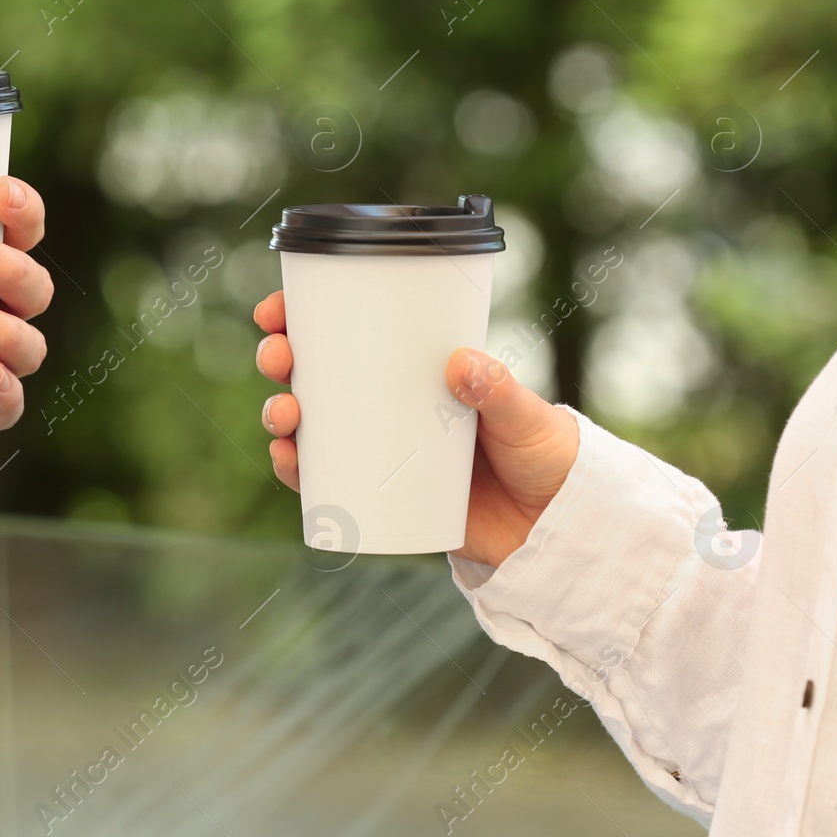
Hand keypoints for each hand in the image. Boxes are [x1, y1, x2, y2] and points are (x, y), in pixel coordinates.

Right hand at [252, 290, 579, 567]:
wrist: (559, 527)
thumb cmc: (545, 455)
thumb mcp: (526, 416)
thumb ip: (500, 391)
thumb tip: (461, 363)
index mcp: (415, 368)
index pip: (348, 329)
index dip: (301, 315)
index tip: (276, 309)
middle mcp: (388, 403)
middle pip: (314, 371)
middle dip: (280, 359)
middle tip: (278, 357)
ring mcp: (379, 448)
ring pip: (309, 424)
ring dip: (280, 414)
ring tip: (285, 415)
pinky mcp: (380, 495)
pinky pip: (323, 481)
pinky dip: (297, 470)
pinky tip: (286, 459)